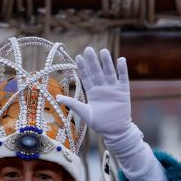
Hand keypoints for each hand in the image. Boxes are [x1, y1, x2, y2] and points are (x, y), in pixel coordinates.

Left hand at [57, 46, 166, 180]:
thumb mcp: (84, 112)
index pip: (87, 77)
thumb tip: (56, 97)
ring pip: (109, 72)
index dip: (83, 67)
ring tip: (103, 51)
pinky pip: (123, 78)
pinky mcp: (123, 91)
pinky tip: (120, 60)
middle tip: (88, 49)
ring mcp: (113, 88)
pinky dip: (122, 69)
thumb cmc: (100, 124)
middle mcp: (102, 88)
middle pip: (97, 71)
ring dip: (107, 62)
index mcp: (93, 92)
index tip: (78, 57)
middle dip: (93, 61)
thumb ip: (72, 103)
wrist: (115, 131)